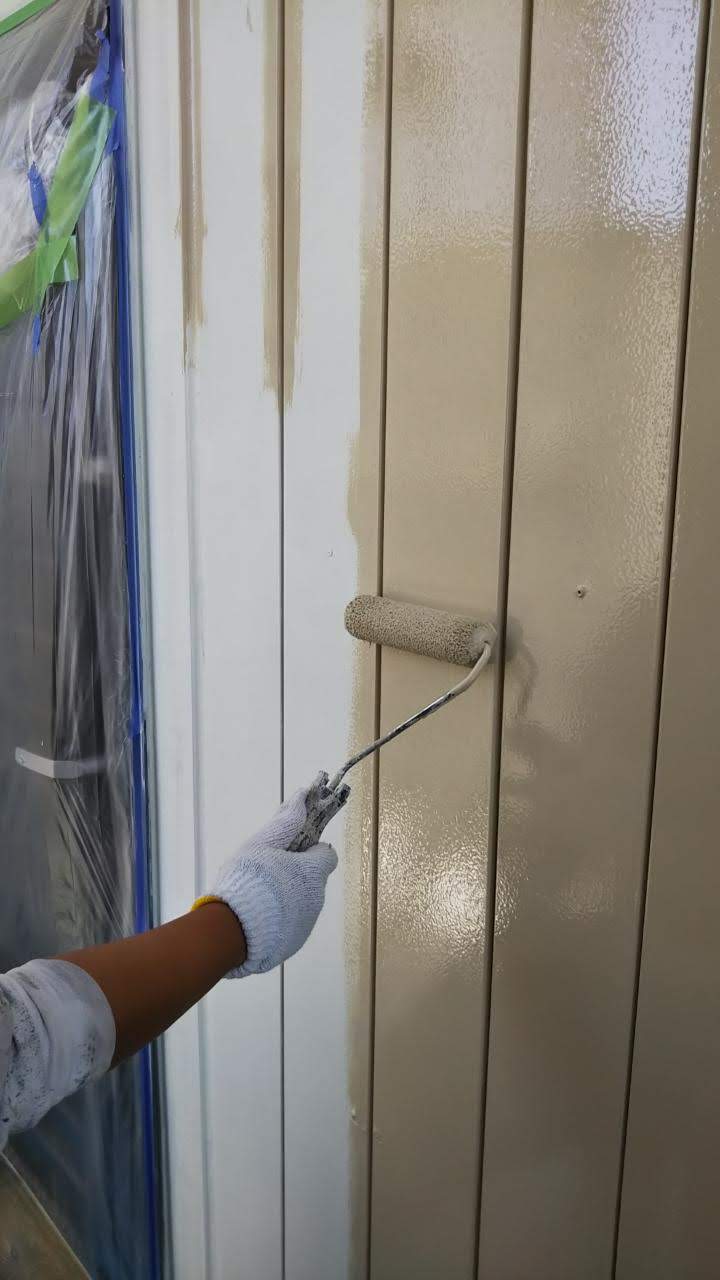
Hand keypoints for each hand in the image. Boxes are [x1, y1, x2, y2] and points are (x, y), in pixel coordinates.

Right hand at [204, 789, 338, 977]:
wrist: (232, 933)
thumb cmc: (247, 880)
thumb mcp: (261, 843)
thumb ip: (285, 821)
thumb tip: (302, 797)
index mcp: (312, 872)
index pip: (326, 855)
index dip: (309, 851)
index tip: (288, 852)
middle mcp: (316, 898)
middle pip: (311, 880)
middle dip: (294, 875)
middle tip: (265, 874)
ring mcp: (306, 923)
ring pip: (301, 904)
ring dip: (286, 898)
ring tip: (256, 897)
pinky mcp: (293, 943)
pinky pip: (290, 925)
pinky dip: (278, 920)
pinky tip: (256, 917)